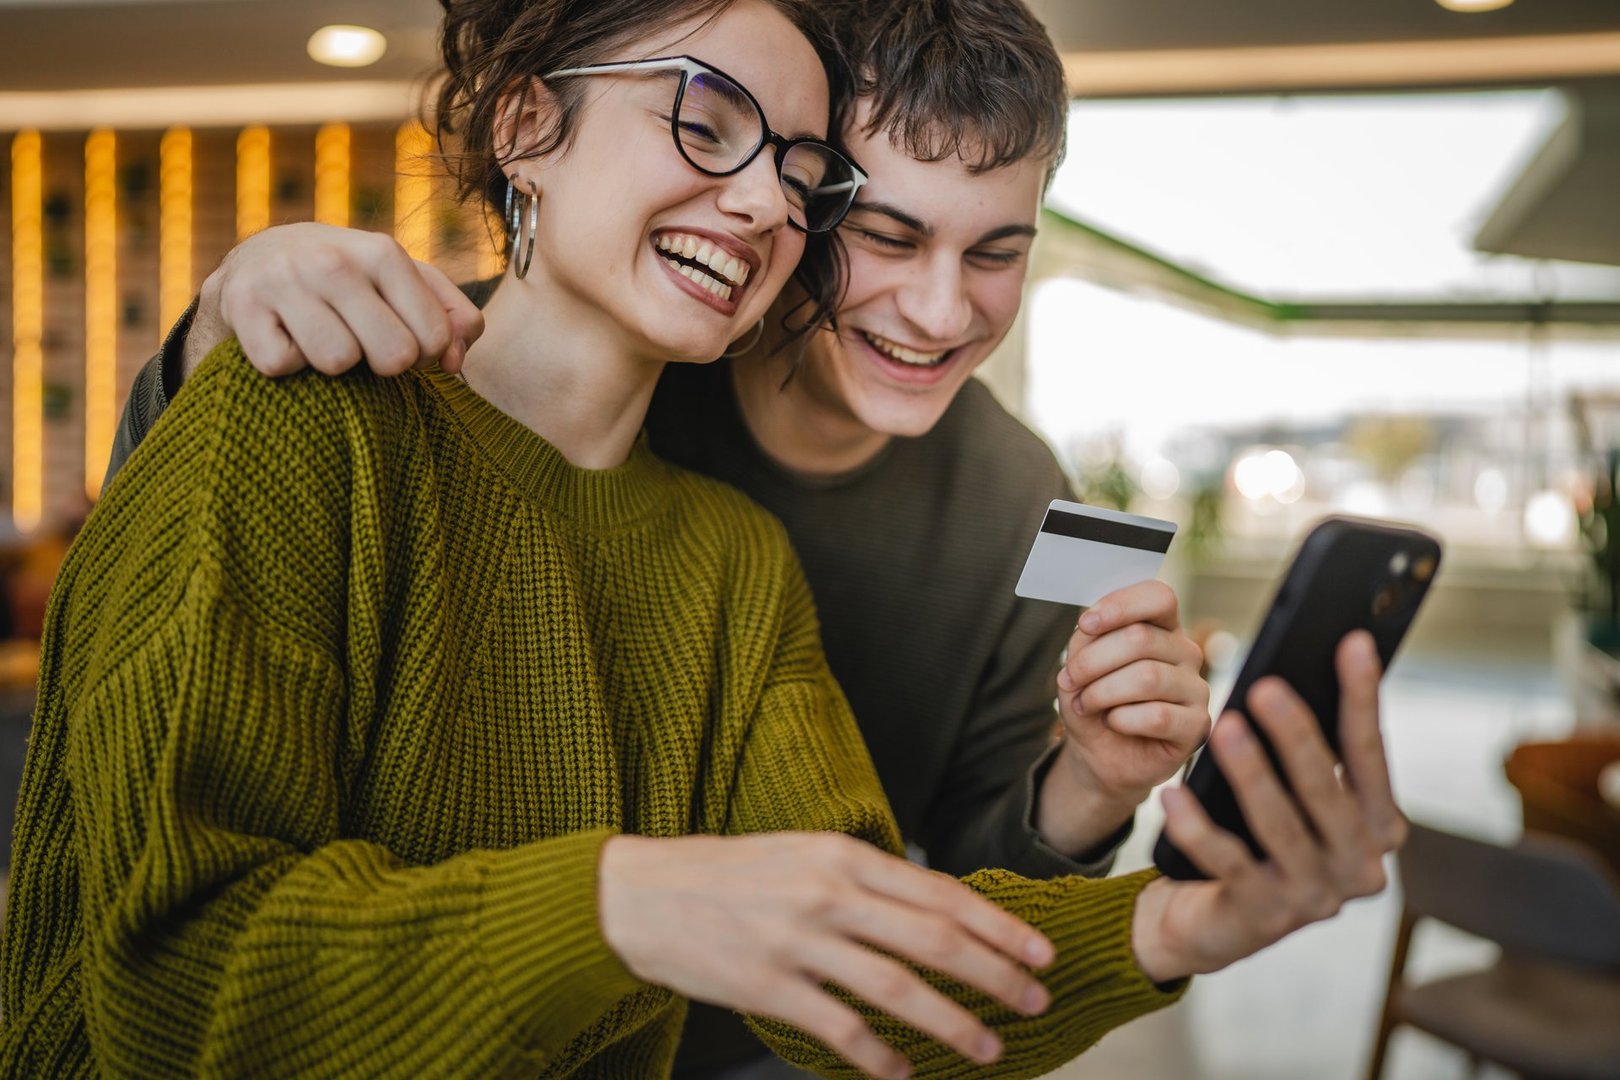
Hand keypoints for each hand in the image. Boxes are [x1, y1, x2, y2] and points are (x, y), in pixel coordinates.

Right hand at [185, 223, 483, 380]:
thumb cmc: (349, 284)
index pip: (435, 338)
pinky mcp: (241, 306)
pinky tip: (282, 335)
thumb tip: (455, 361)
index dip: (424, 355)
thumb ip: (451, 318)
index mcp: (383, 252)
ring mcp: (284, 280)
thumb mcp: (405, 286)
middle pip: (393, 356)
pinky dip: (284, 363)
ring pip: (337, 363)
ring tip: (319, 336)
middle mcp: (334, 260)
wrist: (256, 263)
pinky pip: (281, 366)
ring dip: (330, 365)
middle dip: (382, 364)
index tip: (401, 339)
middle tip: (360, 342)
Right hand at [597, 832, 1055, 1079]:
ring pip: (897, 990)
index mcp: (842, 855)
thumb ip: (865, 878)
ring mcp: (797, 942)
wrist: (642, 894)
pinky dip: (879, 1056)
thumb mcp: (803, 852)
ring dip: (953, 1023)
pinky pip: (840, 1029)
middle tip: (1034, 1003)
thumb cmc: (729, 873)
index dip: (998, 926)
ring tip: (990, 1047)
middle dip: (995, 976)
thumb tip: (935, 909)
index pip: (940, 893)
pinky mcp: (767, 987)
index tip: (1039, 953)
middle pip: (933, 940)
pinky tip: (903, 1072)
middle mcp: (827, 894)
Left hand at [1036, 581, 1210, 855]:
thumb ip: (1087, 641)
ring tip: (1086, 704)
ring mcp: (1196, 688)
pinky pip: (1157, 716)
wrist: (1100, 754)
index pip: (1158, 597)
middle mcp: (1185, 652)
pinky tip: (1114, 723)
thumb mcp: (1080, 666)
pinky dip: (1122, 719)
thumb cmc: (1094, 703)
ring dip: (1102, 692)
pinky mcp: (1197, 726)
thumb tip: (1091, 627)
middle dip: (1092, 661)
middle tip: (1070, 681)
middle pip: (1141, 639)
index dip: (1120, 606)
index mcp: (1162, 628)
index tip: (1086, 624)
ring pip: (1148, 677)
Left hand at [1130, 631, 1406, 982]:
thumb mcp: (1294, 795)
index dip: (1361, 698)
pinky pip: (1226, 863)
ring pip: (1279, 825)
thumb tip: (1303, 665)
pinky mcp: (1263, 917)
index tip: (1352, 642)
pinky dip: (1197, 827)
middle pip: (1327, 791)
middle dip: (1296, 735)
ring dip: (1249, 773)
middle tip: (1264, 687)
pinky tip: (1174, 793)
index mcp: (1378, 827)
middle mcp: (1359, 866)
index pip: (1371, 754)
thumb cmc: (1260, 835)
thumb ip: (1310, 748)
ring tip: (1221, 727)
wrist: (1217, 917)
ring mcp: (1314, 897)